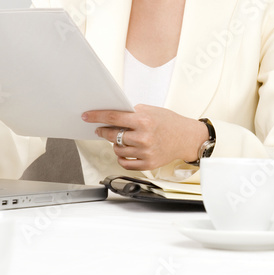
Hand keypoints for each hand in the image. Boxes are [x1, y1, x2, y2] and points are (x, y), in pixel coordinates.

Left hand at [82, 105, 207, 170]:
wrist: (186, 138)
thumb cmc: (169, 122)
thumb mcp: (151, 110)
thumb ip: (131, 113)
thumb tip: (110, 115)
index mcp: (144, 121)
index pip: (114, 117)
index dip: (97, 116)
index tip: (87, 116)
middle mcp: (144, 137)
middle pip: (113, 135)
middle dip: (104, 131)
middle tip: (101, 129)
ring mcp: (146, 152)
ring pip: (117, 150)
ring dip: (115, 144)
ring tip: (122, 139)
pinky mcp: (148, 164)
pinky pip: (125, 163)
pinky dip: (122, 157)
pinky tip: (126, 150)